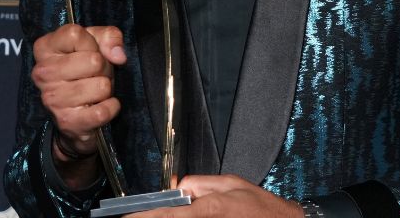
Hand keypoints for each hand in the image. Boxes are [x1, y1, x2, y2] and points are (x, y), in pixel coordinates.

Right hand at [30, 24, 126, 166]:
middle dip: (103, 67)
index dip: (91, 42)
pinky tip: (101, 105)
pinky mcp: (66, 122)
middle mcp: (42, 73)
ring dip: (106, 89)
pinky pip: (102, 111)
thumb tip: (118, 56)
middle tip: (95, 74)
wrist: (76, 112)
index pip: (74, 34)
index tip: (89, 51)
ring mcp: (52, 99)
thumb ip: (109, 36)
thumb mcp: (96, 42)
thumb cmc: (85, 69)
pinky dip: (111, 108)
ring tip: (95, 90)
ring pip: (101, 86)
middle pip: (93, 61)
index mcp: (44, 48)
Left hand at [140, 174, 301, 217]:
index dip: (145, 216)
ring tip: (179, 209)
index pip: (168, 214)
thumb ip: (200, 184)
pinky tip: (194, 213)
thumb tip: (178, 188)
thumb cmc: (261, 207)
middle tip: (138, 215)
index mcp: (209, 208)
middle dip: (156, 216)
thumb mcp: (230, 184)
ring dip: (170, 217)